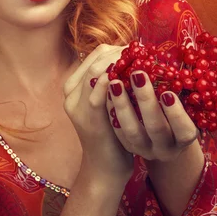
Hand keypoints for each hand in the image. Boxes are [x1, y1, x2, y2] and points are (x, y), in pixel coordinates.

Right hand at [63, 44, 133, 183]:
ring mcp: (77, 105)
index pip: (96, 54)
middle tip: (146, 52)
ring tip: (145, 63)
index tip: (142, 49)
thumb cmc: (112, 132)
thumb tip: (136, 57)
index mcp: (74, 84)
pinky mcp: (89, 118)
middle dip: (123, 53)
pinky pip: (100, 92)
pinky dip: (118, 82)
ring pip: (97, 71)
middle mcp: (70, 91)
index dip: (120, 48)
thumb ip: (114, 81)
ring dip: (123, 64)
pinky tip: (137, 81)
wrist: (105, 167)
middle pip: (97, 59)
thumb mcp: (110, 102)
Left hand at [108, 70, 199, 161]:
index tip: (167, 93)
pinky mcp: (129, 147)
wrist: (165, 142)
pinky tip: (108, 92)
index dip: (176, 114)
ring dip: (123, 105)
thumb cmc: (179, 115)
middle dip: (146, 100)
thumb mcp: (185, 107)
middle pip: (156, 128)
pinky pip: (118, 131)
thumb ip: (180, 91)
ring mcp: (146, 149)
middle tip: (137, 74)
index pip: (184, 130)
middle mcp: (166, 148)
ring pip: (132, 131)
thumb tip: (172, 59)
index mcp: (185, 138)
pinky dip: (112, 111)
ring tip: (115, 82)